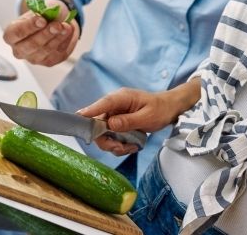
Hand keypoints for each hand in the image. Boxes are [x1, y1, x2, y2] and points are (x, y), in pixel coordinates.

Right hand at [3, 1, 79, 66]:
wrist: (53, 21)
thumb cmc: (41, 15)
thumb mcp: (39, 9)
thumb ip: (42, 12)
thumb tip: (49, 16)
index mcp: (11, 35)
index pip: (16, 33)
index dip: (29, 27)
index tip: (42, 20)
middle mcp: (19, 50)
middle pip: (31, 45)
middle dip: (46, 34)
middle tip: (57, 25)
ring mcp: (33, 58)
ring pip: (46, 50)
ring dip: (58, 37)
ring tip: (67, 26)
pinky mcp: (48, 62)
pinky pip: (58, 53)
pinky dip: (65, 41)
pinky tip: (69, 31)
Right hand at [78, 83, 198, 154]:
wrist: (169, 109)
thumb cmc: (160, 109)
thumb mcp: (147, 117)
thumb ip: (128, 121)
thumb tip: (109, 124)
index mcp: (121, 98)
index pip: (102, 104)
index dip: (89, 112)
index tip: (78, 118)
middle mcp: (114, 106)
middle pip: (98, 124)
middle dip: (107, 140)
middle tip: (121, 148)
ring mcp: (114, 115)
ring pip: (103, 134)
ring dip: (115, 145)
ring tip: (131, 147)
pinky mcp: (117, 124)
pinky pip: (111, 138)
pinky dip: (120, 145)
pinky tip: (132, 145)